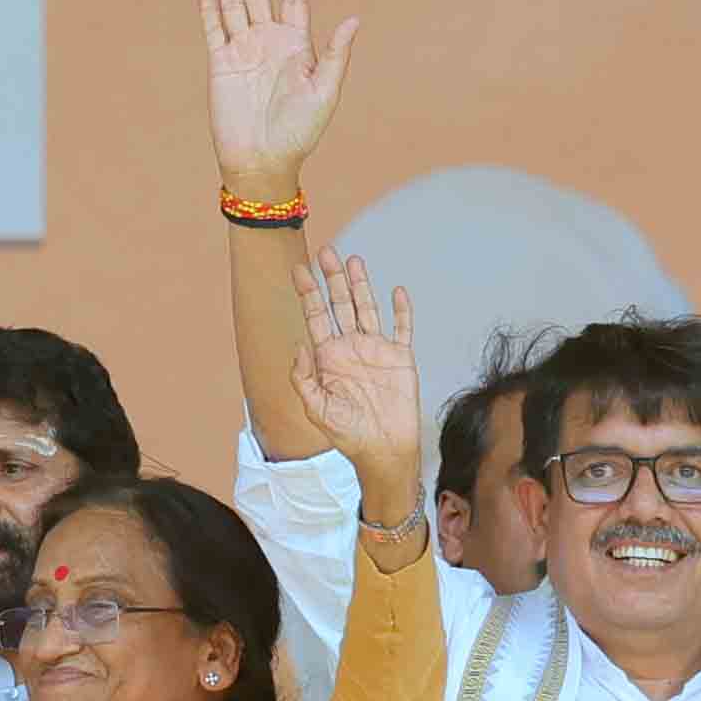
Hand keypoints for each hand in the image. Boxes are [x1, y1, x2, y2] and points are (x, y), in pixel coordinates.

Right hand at [201, 0, 359, 188]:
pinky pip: (213, 27)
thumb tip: (353, 19)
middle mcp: (268, 41)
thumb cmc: (300, 131)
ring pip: (231, 3)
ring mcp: (242, 50)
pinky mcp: (220, 64)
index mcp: (296, 44)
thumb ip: (335, 54)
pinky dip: (208, 5)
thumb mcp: (325, 91)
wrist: (263, 159)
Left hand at [289, 246, 423, 512]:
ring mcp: (376, 350)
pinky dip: (401, 310)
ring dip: (361, 285)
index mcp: (327, 357)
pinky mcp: (401, 358)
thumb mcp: (315, 407)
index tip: (298, 270)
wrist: (382, 448)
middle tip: (325, 252)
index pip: (315, 317)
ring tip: (353, 260)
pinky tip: (396, 291)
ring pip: (367, 309)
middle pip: (340, 305)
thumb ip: (303, 378)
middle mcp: (350, 347)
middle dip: (332, 279)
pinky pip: (402, 328)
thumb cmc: (346, 432)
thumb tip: (299, 347)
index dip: (308, 293)